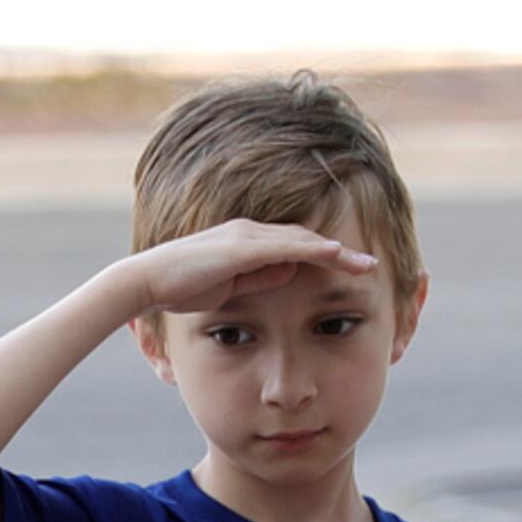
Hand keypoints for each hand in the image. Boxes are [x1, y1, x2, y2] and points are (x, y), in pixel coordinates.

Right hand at [122, 218, 374, 316]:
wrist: (148, 282)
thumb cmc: (181, 288)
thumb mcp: (230, 287)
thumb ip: (259, 278)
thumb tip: (291, 273)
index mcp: (250, 243)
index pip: (298, 247)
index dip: (327, 258)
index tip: (354, 271)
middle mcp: (253, 233)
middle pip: (308, 239)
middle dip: (343, 253)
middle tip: (373, 266)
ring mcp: (248, 237)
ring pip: (303, 240)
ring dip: (338, 251)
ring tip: (366, 264)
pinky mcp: (241, 247)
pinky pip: (286, 246)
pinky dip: (313, 249)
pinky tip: (336, 255)